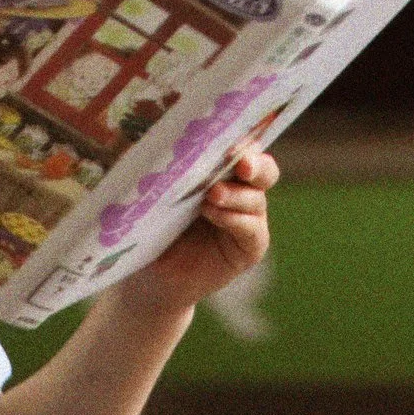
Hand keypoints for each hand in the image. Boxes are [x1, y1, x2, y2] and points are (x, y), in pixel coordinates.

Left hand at [118, 148, 279, 316]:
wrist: (151, 278)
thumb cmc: (150, 228)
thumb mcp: (157, 195)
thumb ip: (170, 171)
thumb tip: (158, 139)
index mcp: (222, 171)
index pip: (242, 147)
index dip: (241, 138)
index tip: (226, 137)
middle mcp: (241, 191)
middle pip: (263, 169)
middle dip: (254, 162)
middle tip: (239, 161)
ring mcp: (249, 219)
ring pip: (256, 198)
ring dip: (236, 194)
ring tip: (212, 194)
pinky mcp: (250, 247)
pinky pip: (252, 229)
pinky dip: (235, 219)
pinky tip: (212, 214)